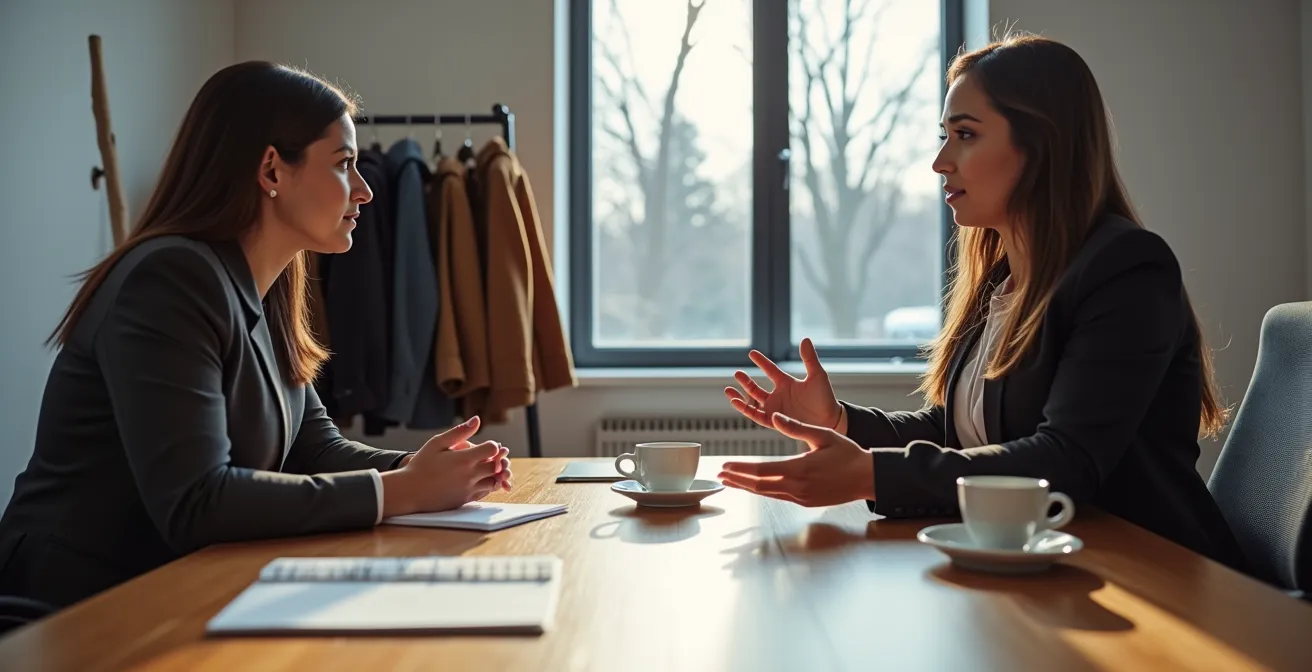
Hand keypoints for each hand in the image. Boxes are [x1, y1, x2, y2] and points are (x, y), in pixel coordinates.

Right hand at [380, 416, 511, 516]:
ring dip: (494, 474)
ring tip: (484, 468)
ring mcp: (469, 490)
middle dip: (497, 459)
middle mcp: (470, 476)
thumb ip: (459, 432)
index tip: (485, 446)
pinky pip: (485, 493)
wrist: (409, 491)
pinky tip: (478, 479)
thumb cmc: (421, 464)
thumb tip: (477, 420)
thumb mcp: (437, 443)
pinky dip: (487, 485)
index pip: (493, 449)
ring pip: (494, 481)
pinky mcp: (466, 500)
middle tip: (489, 456)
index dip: (492, 445)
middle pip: (497, 466)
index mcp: (464, 460)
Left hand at [718, 412, 874, 506]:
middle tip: (720, 475)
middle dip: (737, 480)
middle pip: (759, 485)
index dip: (740, 469)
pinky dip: (763, 491)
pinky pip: (778, 496)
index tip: (725, 466)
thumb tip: (774, 417)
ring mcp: (801, 497)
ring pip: (766, 493)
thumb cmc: (848, 454)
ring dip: (747, 487)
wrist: (867, 478)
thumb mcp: (823, 435)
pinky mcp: (805, 502)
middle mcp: (797, 486)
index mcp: (799, 468)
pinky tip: (755, 486)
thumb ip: (796, 428)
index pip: (761, 470)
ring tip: (731, 481)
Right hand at [725, 338, 845, 434]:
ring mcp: (776, 409)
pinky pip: (757, 416)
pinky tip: (739, 403)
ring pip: (752, 403)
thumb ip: (809, 358)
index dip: (761, 362)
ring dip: (740, 398)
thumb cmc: (825, 398)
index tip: (751, 353)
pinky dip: (747, 410)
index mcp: (787, 383)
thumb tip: (805, 339)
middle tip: (736, 373)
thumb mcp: (817, 376)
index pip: (770, 370)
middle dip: (745, 382)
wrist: (830, 420)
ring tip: (729, 391)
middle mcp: (779, 396)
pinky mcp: (775, 421)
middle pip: (756, 388)